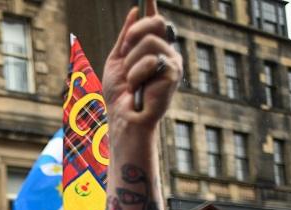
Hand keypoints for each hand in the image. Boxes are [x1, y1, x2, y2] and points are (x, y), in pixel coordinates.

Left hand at [102, 0, 180, 134]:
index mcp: (154, 49)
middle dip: (134, 34)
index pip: (155, 21)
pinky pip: (151, 60)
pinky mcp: (173, 73)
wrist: (122, 117)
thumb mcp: (117, 60)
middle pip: (156, 22)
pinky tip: (137, 88)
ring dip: (131, 62)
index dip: (152, 6)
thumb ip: (125, 37)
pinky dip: (136, 74)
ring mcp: (173, 62)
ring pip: (149, 41)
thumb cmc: (119, 95)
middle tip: (124, 52)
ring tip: (131, 81)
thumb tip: (134, 11)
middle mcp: (167, 52)